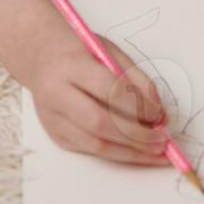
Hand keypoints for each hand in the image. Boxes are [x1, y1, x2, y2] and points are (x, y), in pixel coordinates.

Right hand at [26, 32, 173, 165]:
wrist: (40, 56)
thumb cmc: (80, 51)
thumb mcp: (111, 52)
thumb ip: (137, 80)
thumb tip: (160, 115)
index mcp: (73, 66)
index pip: (110, 91)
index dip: (139, 107)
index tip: (160, 116)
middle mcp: (57, 94)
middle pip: (101, 123)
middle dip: (136, 136)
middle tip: (162, 142)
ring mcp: (52, 117)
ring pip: (95, 145)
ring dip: (130, 153)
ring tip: (155, 153)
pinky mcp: (54, 133)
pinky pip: (89, 149)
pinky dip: (115, 152)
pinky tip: (135, 151)